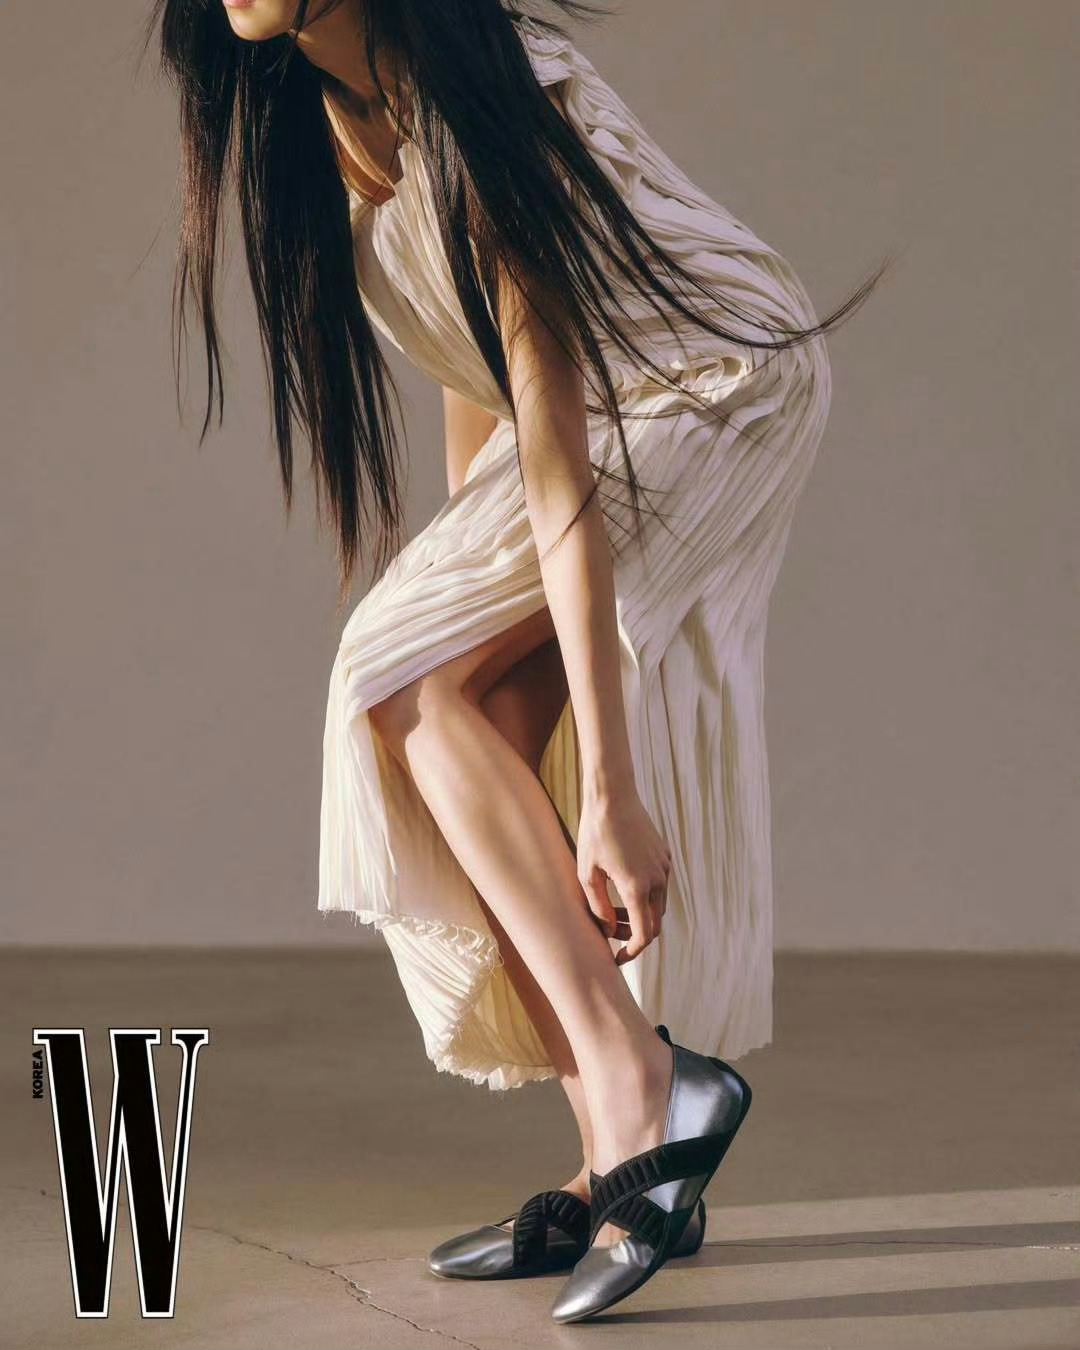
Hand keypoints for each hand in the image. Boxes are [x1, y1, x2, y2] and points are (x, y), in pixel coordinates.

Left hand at [576, 787, 671, 965]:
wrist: (613, 796)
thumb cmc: (594, 834)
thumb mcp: (587, 874)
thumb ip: (598, 907)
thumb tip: (607, 931)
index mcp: (637, 888)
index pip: (643, 935)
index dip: (631, 952)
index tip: (617, 958)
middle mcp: (657, 880)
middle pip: (654, 923)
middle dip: (634, 935)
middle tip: (611, 934)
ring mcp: (664, 867)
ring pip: (657, 905)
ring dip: (639, 914)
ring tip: (613, 909)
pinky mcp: (664, 855)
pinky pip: (659, 884)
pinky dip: (645, 895)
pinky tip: (622, 884)